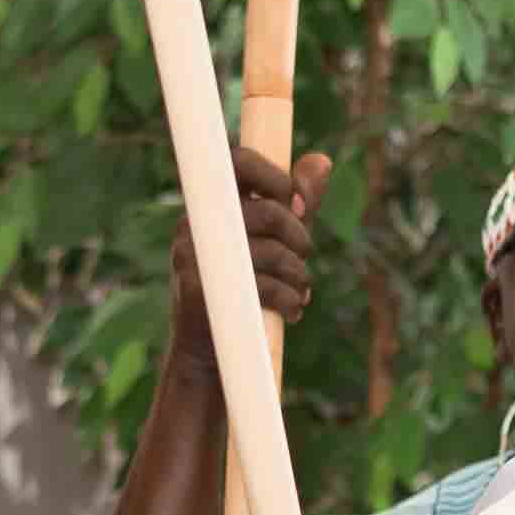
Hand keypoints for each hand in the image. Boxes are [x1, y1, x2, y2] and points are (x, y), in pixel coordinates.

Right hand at [168, 147, 327, 374]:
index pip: (238, 161)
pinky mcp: (201, 291)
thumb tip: (322, 160)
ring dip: (298, 274)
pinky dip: (289, 299)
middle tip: (306, 255)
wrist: (206, 354)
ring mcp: (193, 258)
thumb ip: (296, 204)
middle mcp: (195, 225)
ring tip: (301, 291)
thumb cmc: (244, 291)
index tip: (298, 205)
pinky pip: (261, 286)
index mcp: (211, 206)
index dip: (276, 176)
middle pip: (266, 211)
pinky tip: (292, 311)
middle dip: (299, 236)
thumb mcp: (274, 240)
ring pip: (269, 251)